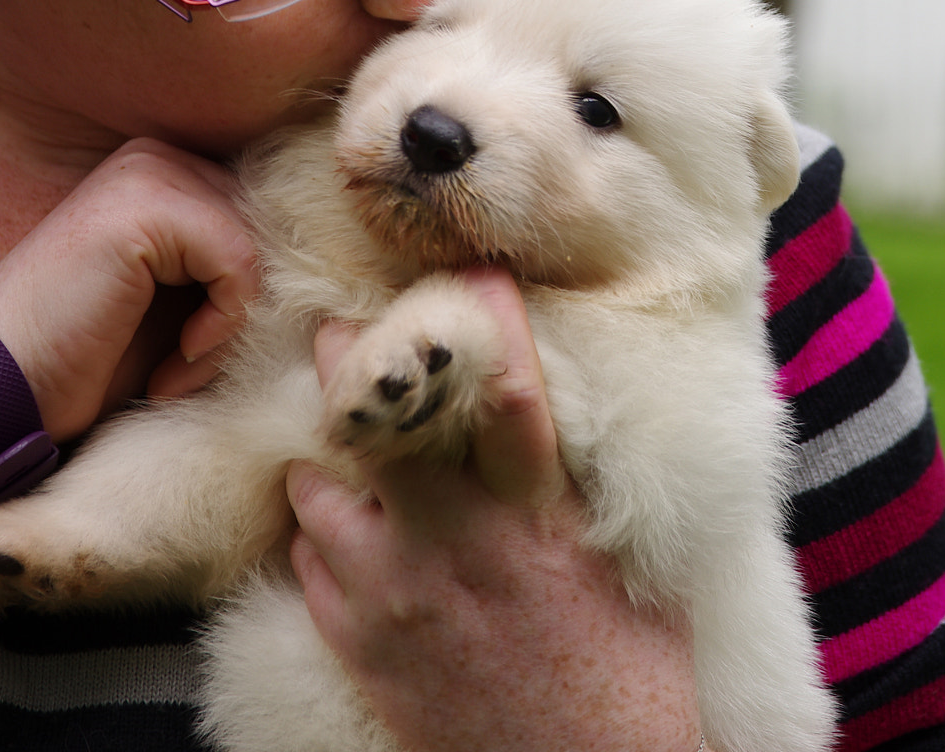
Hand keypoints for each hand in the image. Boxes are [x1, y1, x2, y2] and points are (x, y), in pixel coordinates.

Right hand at [0, 137, 258, 439]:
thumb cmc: (84, 358)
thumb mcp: (173, 300)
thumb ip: (223, 261)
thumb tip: (306, 262)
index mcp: (162, 169)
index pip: (260, 213)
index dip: (246, 290)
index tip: (202, 349)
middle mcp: (156, 156)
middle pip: (264, 227)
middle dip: (240, 308)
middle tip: (189, 366)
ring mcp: (149, 173)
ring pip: (256, 246)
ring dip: (230, 327)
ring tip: (178, 371)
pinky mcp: (147, 207)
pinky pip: (239, 263)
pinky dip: (221, 327)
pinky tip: (174, 366)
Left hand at [287, 270, 700, 751]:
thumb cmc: (634, 676)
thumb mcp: (627, 558)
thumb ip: (577, 483)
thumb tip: (552, 407)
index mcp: (539, 510)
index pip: (504, 385)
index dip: (484, 314)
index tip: (470, 269)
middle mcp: (459, 541)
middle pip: (373, 421)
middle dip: (345, 361)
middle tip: (337, 330)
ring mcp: (400, 597)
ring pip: (319, 491)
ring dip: (326, 462)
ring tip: (336, 443)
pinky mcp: (367, 651)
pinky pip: (309, 567)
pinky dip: (319, 539)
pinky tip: (339, 528)